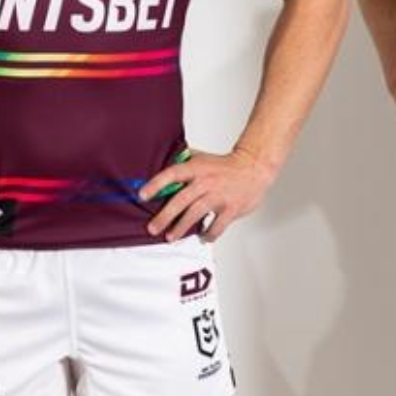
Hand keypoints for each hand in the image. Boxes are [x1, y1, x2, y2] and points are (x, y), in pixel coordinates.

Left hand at [139, 148, 276, 242]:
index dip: (156, 184)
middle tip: (152, 228)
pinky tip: (201, 237)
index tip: (142, 195)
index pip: (172, 174)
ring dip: (181, 228)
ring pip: (196, 214)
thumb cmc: (224, 166)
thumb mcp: (201, 158)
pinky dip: (208, 234)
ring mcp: (219, 196)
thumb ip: (183, 162)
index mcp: (196, 168)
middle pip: (181, 200)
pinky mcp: (231, 209)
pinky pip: (217, 226)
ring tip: (170, 237)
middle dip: (165, 216)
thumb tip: (160, 165)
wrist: (253, 168)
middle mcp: (206, 181)